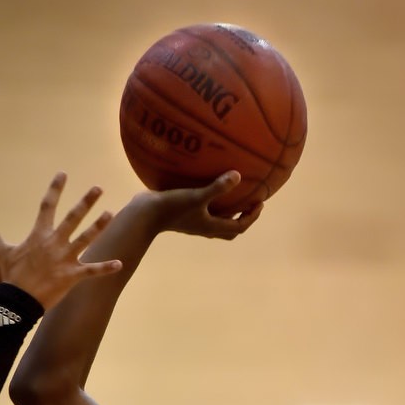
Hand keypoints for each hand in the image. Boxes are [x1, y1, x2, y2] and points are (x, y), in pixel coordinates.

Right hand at [0, 172, 122, 308]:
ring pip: (86, 239)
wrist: (16, 301)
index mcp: (38, 235)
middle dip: (86, 202)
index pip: (47, 206)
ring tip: (111, 213)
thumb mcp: (0, 250)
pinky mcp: (72, 276)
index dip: (55, 189)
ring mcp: (65, 259)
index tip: (63, 174)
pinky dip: (106, 268)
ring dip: (99, 226)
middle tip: (98, 189)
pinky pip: (92, 271)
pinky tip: (120, 263)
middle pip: (73, 218)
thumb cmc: (9, 276)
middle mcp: (54, 243)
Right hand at [144, 171, 263, 239]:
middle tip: (251, 202)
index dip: (252, 217)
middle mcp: (204, 227)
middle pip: (229, 228)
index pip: (238, 227)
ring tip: (234, 193)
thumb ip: (217, 188)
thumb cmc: (172, 208)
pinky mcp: (183, 213)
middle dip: (243, 217)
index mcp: (211, 227)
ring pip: (216, 220)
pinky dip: (210, 199)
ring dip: (227, 210)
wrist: (144, 215)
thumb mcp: (196, 197)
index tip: (260, 203)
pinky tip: (207, 181)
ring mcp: (193, 221)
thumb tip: (238, 175)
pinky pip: (202, 208)